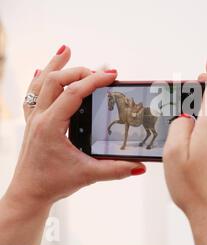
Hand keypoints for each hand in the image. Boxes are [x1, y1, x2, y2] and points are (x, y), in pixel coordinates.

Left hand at [0, 45, 144, 244]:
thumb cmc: (52, 184)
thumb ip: (115, 170)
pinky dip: (39, 79)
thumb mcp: (87, 175)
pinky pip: (32, 94)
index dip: (95, 80)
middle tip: (101, 72)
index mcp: (52, 126)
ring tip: (65, 50)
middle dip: (79, 71)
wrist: (28, 194)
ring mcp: (34, 118)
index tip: (112, 75)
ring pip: (40, 83)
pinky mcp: (33, 123)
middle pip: (54, 81)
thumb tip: (139, 166)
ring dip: (54, 66)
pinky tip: (42, 70)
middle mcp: (40, 118)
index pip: (74, 93)